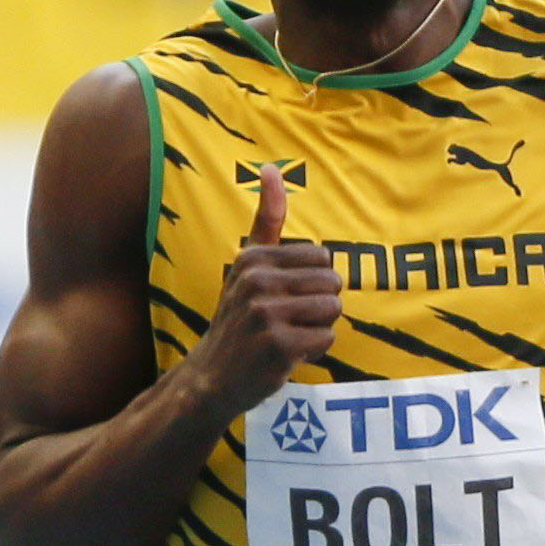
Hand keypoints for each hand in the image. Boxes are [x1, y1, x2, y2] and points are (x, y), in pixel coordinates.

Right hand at [194, 164, 341, 419]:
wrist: (211, 377)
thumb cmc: (238, 319)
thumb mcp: (247, 265)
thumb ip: (266, 220)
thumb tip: (272, 168)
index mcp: (254, 257)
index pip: (322, 258)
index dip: (314, 283)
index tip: (285, 299)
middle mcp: (257, 281)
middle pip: (332, 283)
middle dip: (319, 306)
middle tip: (289, 322)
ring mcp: (266, 313)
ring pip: (332, 310)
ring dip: (318, 328)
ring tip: (290, 336)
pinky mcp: (278, 345)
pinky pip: (326, 338)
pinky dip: (314, 351)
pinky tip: (287, 356)